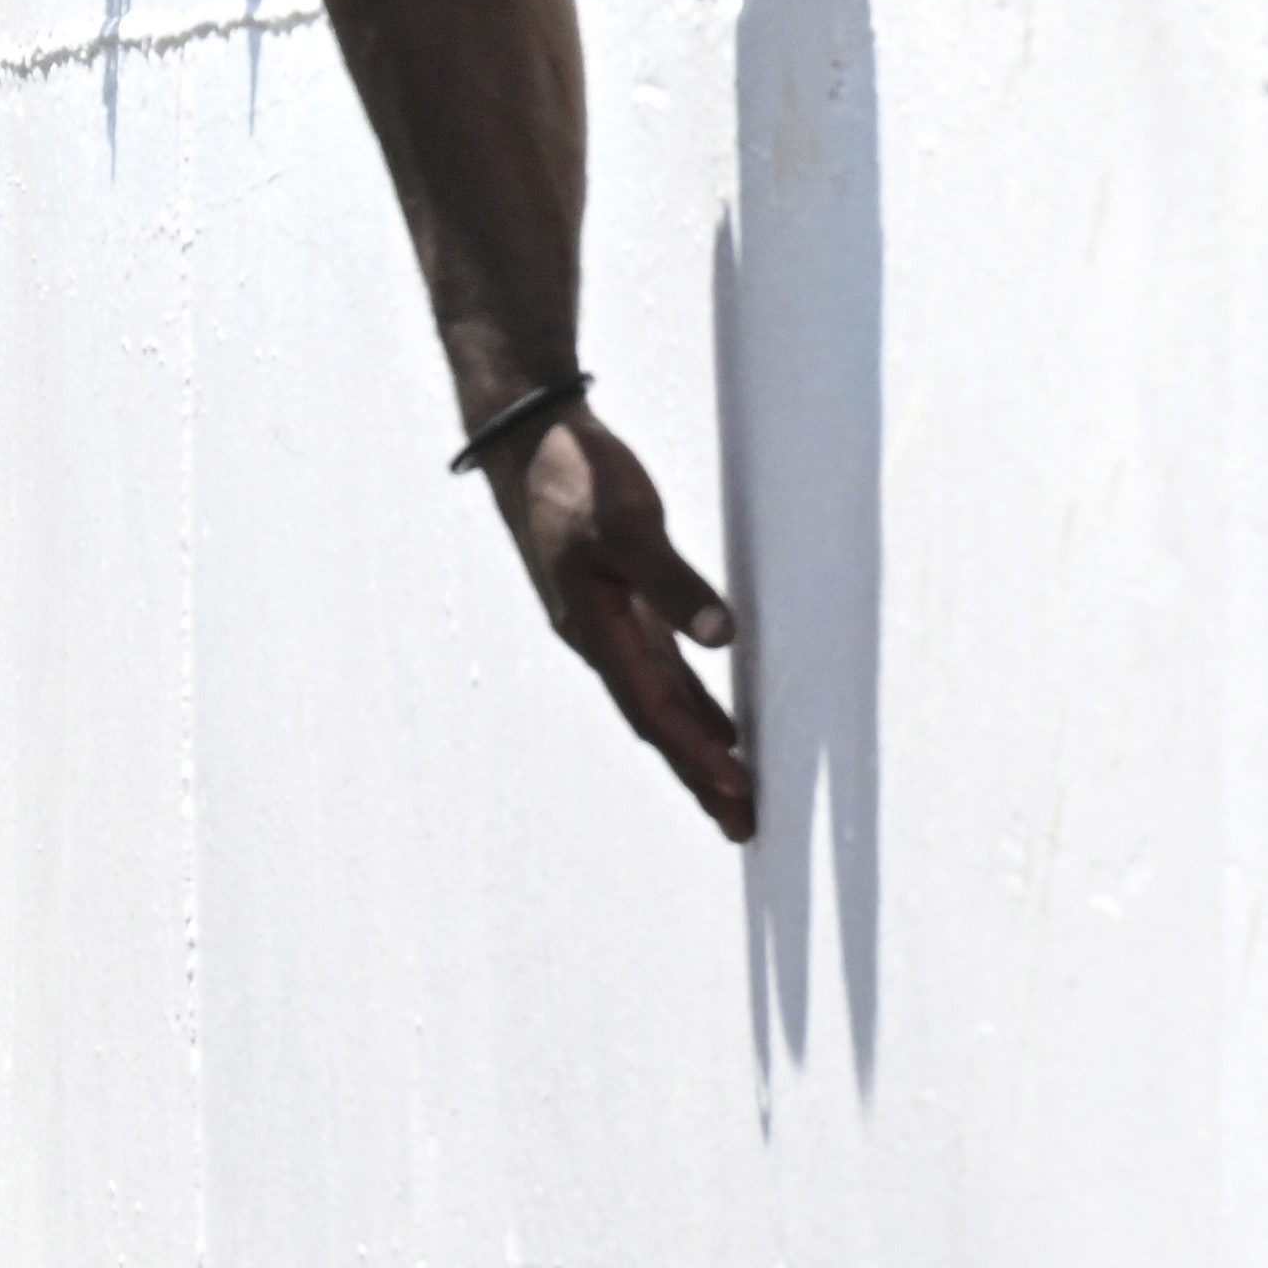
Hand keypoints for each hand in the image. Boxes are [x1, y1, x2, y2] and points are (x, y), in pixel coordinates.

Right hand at [494, 398, 750, 837]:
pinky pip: (661, 672)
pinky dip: (691, 704)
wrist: (526, 442)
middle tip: (741, 826)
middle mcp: (599, 639)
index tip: (740, 795)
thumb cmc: (572, 479)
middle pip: (656, 723)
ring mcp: (607, 624)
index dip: (698, 756)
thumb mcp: (626, 524)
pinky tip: (718, 721)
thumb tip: (720, 636)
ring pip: (660, 703)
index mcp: (595, 628)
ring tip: (733, 792)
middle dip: (698, 776)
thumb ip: (673, 581)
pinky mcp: (619, 604)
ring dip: (696, 748)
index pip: (656, 711)